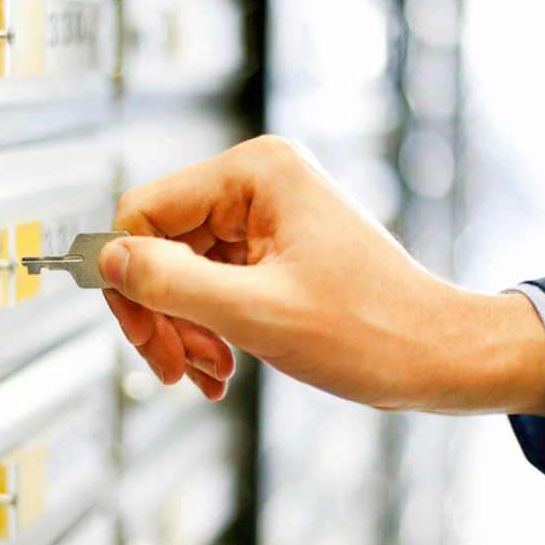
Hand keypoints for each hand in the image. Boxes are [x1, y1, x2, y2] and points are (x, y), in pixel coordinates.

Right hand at [99, 136, 544, 415]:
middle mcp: (259, 184)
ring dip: (185, 329)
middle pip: (160, 245)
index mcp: (257, 173)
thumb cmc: (375, 331)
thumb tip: (106, 260)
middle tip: (174, 365)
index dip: (129, 277)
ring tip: (209, 371)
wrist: (438, 357)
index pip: (145, 212)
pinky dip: (207, 329)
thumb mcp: (256, 312)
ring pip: (181, 271)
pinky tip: (221, 365)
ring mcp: (266, 217)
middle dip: (162, 314)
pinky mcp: (272, 249)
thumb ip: (171, 283)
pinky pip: (211, 285)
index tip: (141, 332)